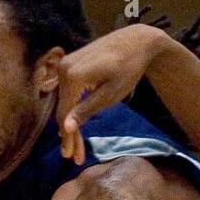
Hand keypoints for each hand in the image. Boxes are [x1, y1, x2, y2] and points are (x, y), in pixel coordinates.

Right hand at [56, 25, 164, 163]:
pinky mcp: (71, 64)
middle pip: (63, 109)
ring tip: (78, 147)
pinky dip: (73, 108)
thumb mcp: (110, 95)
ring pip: (65, 102)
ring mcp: (65, 64)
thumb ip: (86, 111)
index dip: (67, 138)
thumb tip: (65, 128)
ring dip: (70, 124)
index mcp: (72, 76)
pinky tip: (78, 125)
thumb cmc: (128, 69)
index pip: (64, 114)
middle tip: (75, 157)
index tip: (71, 157)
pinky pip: (68, 92)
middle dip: (69, 134)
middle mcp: (63, 68)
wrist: (136, 41)